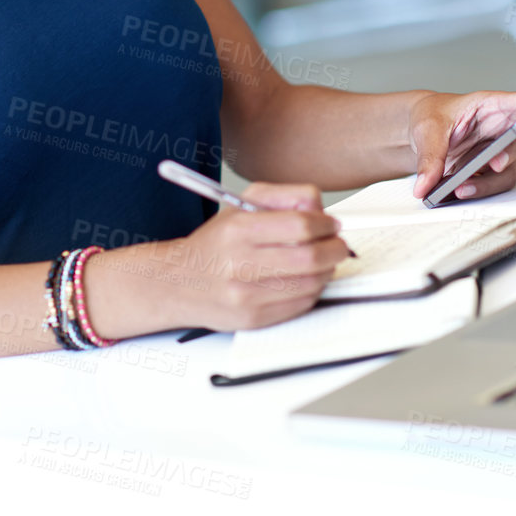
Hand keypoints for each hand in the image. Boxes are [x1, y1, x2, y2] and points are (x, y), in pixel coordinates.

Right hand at [155, 181, 350, 330]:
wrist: (179, 281)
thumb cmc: (216, 243)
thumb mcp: (241, 204)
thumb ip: (283, 197)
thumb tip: (319, 209)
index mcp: (237, 229)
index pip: (300, 225)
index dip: (325, 224)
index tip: (331, 225)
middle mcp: (239, 264)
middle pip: (311, 257)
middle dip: (335, 249)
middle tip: (337, 245)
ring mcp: (246, 295)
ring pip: (311, 283)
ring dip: (327, 271)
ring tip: (321, 261)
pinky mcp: (253, 319)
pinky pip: (301, 305)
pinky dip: (312, 290)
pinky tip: (304, 280)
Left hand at [406, 89, 515, 202]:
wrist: (419, 133)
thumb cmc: (430, 118)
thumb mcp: (427, 129)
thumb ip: (430, 156)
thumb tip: (425, 184)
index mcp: (488, 107)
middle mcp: (499, 130)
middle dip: (510, 154)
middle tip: (495, 163)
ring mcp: (496, 152)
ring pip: (507, 171)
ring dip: (487, 183)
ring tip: (461, 189)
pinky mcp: (487, 172)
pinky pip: (492, 186)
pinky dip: (476, 192)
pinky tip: (456, 194)